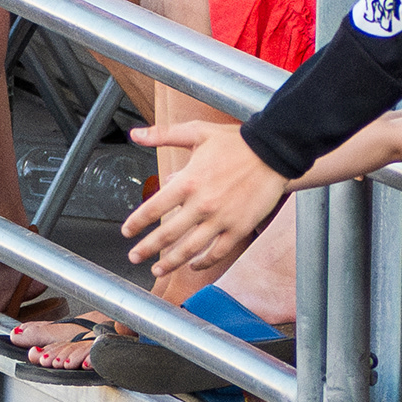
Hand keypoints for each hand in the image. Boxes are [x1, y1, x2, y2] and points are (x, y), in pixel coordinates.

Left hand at [120, 123, 290, 284]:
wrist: (274, 152)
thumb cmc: (235, 142)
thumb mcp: (196, 132)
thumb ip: (162, 135)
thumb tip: (135, 134)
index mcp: (188, 182)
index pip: (153, 209)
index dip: (136, 223)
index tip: (127, 232)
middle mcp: (202, 204)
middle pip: (167, 234)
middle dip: (146, 249)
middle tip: (134, 257)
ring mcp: (221, 219)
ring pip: (190, 249)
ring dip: (170, 262)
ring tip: (157, 270)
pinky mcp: (239, 228)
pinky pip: (218, 252)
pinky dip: (203, 262)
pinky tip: (193, 265)